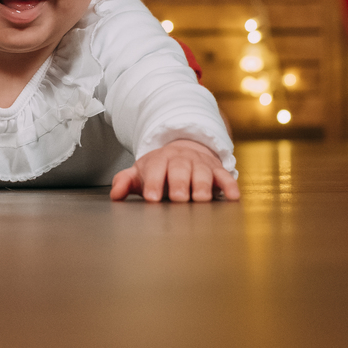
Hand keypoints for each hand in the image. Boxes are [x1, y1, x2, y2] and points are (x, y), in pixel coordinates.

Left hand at [110, 139, 239, 202]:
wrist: (185, 149)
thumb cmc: (160, 168)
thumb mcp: (141, 172)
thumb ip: (126, 181)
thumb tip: (115, 195)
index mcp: (160, 159)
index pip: (155, 168)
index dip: (154, 182)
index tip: (152, 198)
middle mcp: (181, 159)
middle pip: (180, 169)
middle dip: (179, 183)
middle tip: (178, 198)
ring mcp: (200, 164)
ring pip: (202, 172)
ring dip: (202, 185)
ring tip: (201, 199)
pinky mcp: (217, 170)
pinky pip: (225, 176)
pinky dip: (230, 185)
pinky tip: (232, 197)